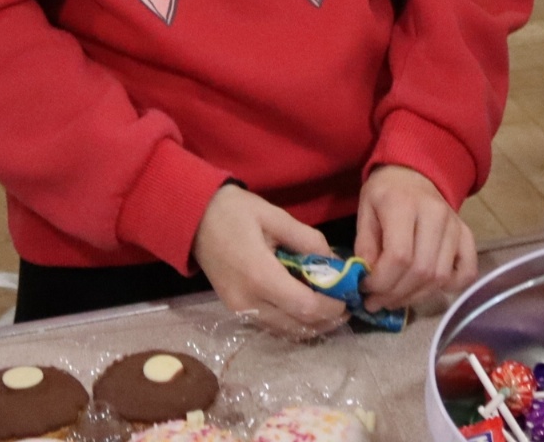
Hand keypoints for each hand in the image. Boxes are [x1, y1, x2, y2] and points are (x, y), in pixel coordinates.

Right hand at [192, 184, 347, 338]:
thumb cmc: (235, 212)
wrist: (194, 220)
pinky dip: (292, 323)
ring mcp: (239, 310)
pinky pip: (270, 325)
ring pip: (284, 331)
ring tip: (331, 309)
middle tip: (346, 307)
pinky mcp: (236, 310)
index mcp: (260, 275)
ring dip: (310, 325)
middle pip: (296, 325)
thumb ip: (307, 239)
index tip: (349, 298)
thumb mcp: (275, 216)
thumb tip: (334, 261)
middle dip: (325, 320)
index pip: (304, 306)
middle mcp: (248, 302)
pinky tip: (306, 309)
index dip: (331, 307)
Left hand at [354, 164, 477, 310]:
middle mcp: (435, 214)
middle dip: (394, 295)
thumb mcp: (365, 211)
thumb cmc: (385, 193)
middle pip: (421, 270)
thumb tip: (368, 279)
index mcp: (404, 204)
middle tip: (376, 301)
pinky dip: (451, 287)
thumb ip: (364, 246)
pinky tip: (428, 288)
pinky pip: (467, 271)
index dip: (381, 282)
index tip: (365, 288)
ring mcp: (455, 225)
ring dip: (415, 296)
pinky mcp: (466, 234)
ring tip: (394, 299)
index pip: (399, 256)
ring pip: (440, 276)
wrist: (413, 173)